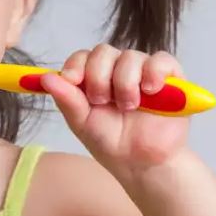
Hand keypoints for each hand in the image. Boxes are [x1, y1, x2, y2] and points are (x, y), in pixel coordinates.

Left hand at [41, 44, 189, 177]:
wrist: (141, 163)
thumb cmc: (111, 142)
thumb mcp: (82, 123)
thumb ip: (67, 100)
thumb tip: (45, 77)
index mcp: (94, 78)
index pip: (82, 57)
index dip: (75, 65)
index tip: (72, 80)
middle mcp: (117, 70)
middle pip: (103, 52)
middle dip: (99, 76)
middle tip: (101, 101)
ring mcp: (143, 72)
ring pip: (130, 56)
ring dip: (125, 82)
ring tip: (128, 107)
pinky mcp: (170, 78)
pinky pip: (161, 60)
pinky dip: (153, 72)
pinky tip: (149, 90)